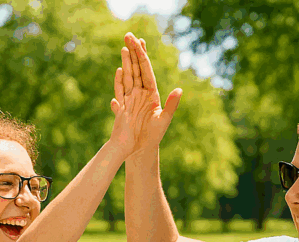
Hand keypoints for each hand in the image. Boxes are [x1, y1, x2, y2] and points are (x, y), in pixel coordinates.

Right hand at [107, 33, 181, 158]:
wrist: (140, 150)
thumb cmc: (153, 137)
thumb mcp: (164, 120)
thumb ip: (171, 105)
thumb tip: (179, 89)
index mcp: (152, 93)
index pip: (147, 70)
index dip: (143, 55)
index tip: (140, 41)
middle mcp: (141, 93)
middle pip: (136, 69)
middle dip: (133, 52)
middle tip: (129, 35)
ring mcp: (130, 99)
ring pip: (128, 76)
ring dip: (126, 62)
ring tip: (124, 47)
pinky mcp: (122, 107)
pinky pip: (120, 91)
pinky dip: (119, 81)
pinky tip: (119, 71)